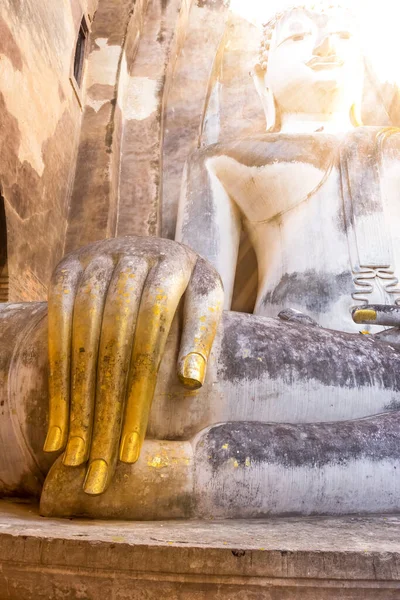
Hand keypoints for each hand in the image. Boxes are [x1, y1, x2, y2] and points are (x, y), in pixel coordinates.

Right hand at [43, 236, 222, 494]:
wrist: (151, 252)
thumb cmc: (187, 289)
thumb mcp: (206, 302)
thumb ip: (202, 336)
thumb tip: (191, 382)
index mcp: (176, 262)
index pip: (152, 333)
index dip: (140, 391)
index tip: (132, 450)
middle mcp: (133, 255)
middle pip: (114, 342)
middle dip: (105, 408)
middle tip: (98, 468)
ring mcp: (97, 258)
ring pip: (82, 339)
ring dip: (76, 400)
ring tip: (74, 455)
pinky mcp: (68, 267)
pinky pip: (56, 325)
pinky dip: (56, 376)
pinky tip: (56, 422)